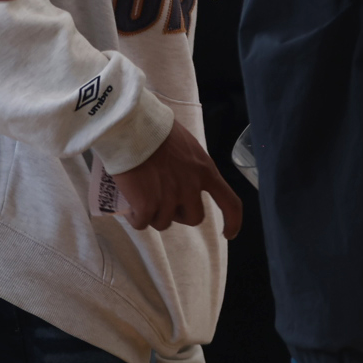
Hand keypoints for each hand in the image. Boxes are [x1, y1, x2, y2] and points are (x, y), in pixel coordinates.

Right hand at [110, 121, 244, 237]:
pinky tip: (130, 208)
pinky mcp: (147, 205)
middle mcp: (191, 188)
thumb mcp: (188, 147)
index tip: (229, 233)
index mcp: (206, 171)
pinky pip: (142, 223)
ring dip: (154, 216)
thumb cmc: (157, 131)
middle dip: (180, 214)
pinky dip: (135, 219)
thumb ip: (192, 167)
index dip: (232, 221)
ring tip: (142, 199)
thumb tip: (185, 179)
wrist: (133, 129)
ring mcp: (169, 198)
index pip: (230, 203)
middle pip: (194, 218)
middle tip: (164, 203)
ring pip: (164, 222)